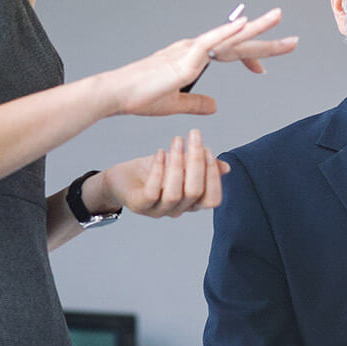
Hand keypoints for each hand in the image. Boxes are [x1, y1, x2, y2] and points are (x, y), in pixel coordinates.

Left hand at [86, 129, 228, 217]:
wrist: (120, 179)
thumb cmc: (153, 171)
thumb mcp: (181, 165)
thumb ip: (201, 167)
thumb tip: (226, 168)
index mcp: (191, 202)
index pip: (212, 199)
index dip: (213, 176)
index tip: (207, 148)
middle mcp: (177, 210)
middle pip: (195, 193)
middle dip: (197, 162)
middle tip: (194, 135)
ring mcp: (158, 210)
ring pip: (174, 193)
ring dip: (178, 164)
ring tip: (177, 140)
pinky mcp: (140, 205)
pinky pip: (152, 192)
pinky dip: (159, 170)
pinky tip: (160, 152)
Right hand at [103, 7, 297, 116]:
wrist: (116, 95)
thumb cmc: (140, 97)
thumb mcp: (177, 104)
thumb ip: (196, 103)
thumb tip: (215, 106)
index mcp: (194, 57)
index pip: (230, 53)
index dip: (250, 59)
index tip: (263, 70)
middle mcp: (194, 49)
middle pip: (237, 43)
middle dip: (266, 41)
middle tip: (292, 41)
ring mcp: (190, 51)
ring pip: (229, 37)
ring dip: (255, 28)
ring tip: (278, 18)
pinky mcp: (183, 59)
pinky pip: (209, 42)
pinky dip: (227, 33)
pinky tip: (244, 26)